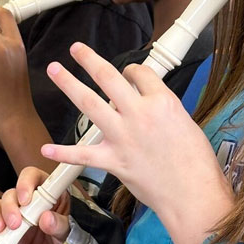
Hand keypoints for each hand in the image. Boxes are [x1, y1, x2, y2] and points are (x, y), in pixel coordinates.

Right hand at [0, 167, 71, 243]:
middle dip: (9, 207)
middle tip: (15, 223)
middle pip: (10, 194)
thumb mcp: (67, 230)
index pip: (31, 176)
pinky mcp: (3, 234)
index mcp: (44, 192)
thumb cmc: (62, 237)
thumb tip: (47, 218)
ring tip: (0, 231)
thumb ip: (59, 223)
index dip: (25, 183)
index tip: (25, 199)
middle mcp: (25, 202)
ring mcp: (11, 216)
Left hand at [39, 42, 233, 243]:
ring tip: (54, 70)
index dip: (131, 70)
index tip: (126, 73)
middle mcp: (139, 114)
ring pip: (89, 104)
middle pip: (108, 77)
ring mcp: (123, 137)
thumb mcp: (186, 122)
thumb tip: (147, 101)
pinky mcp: (114, 161)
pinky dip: (63, 153)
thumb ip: (162, 108)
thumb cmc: (197, 163)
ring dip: (69, 84)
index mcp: (162, 102)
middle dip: (88, 59)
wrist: (194, 194)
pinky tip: (46, 149)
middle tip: (75, 49)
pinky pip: (83, 155)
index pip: (139, 73)